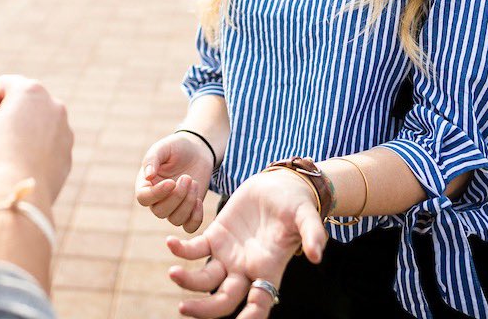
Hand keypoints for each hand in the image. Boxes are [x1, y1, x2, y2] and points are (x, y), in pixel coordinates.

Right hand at [0, 76, 72, 211]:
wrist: (18, 191)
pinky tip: (16, 159)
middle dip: (3, 111)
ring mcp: (64, 129)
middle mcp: (54, 104)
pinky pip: (47, 142)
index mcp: (31, 90)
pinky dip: (33, 144)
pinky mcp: (67, 152)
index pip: (3, 83)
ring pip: (37, 122)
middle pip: (23, 101)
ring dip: (19, 127)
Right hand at [135, 132, 214, 232]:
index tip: (171, 182)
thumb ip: (152, 159)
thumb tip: (147, 176)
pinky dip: (195, 218)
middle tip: (188, 178)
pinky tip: (199, 201)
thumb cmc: (177, 147)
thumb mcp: (163, 147)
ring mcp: (173, 207)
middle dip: (176, 197)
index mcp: (146, 184)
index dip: (157, 194)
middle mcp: (157, 199)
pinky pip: (189, 226)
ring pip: (175, 220)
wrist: (197, 150)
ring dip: (187, 204)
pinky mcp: (189, 211)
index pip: (144, 198)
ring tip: (194, 183)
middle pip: (160, 212)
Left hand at [165, 170, 327, 318]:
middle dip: (205, 309)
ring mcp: (229, 254)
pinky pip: (195, 249)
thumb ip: (313, 234)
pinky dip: (182, 249)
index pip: (259, 303)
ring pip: (205, 279)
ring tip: (173, 273)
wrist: (280, 183)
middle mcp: (246, 268)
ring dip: (188, 280)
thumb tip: (317, 255)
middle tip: (183, 308)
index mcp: (269, 269)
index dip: (249, 318)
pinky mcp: (216, 235)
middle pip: (223, 299)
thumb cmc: (297, 203)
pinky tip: (170, 243)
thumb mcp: (306, 216)